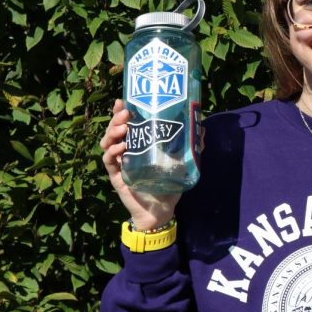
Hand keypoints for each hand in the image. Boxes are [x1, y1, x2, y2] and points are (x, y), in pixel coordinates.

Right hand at [99, 99, 179, 229]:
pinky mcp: (116, 175)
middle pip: (114, 129)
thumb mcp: (182, 163)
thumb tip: (203, 129)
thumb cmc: (168, 185)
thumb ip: (191, 147)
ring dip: (112, 132)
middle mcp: (126, 150)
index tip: (123, 100)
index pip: (126, 123)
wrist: (160, 210)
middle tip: (126, 112)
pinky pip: (108, 160)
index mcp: (138, 144)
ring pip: (107, 142)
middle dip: (117, 118)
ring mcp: (119, 162)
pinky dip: (112, 152)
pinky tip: (121, 148)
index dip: (121, 111)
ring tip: (124, 128)